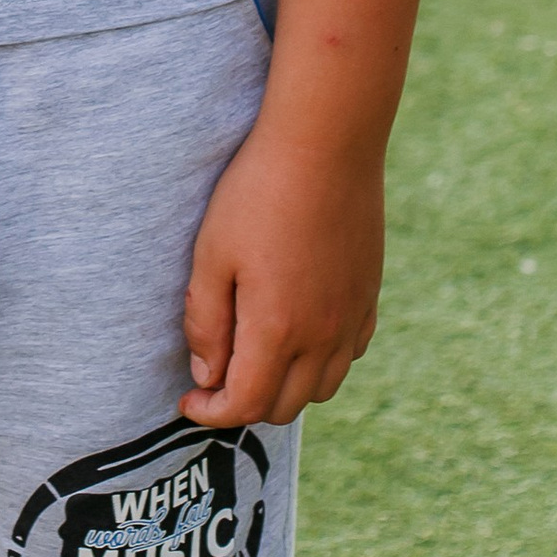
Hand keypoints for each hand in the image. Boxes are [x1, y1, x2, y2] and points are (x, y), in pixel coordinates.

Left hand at [179, 116, 383, 430]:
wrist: (325, 144)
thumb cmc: (257, 193)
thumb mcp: (212, 254)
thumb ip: (207, 322)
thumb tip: (207, 376)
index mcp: (278, 329)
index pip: (245, 404)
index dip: (211, 413)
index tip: (187, 400)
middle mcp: (322, 336)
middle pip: (284, 406)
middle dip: (244, 404)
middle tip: (215, 376)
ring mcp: (351, 318)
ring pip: (322, 388)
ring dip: (285, 388)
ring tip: (254, 356)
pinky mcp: (368, 295)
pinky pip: (349, 354)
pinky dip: (322, 362)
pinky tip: (298, 333)